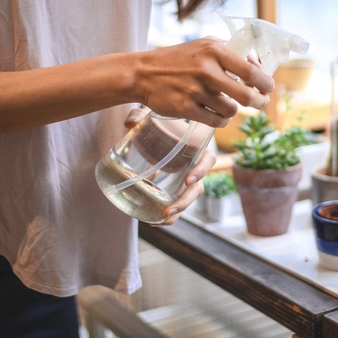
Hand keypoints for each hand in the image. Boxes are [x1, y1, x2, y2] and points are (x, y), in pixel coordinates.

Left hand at [124, 108, 215, 225]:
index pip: (208, 160)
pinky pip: (176, 205)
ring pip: (187, 200)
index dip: (201, 171)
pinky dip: (168, 217)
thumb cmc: (160, 123)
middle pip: (197, 189)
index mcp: (197, 148)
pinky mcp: (174, 189)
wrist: (156, 131)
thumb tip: (129, 122)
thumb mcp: (151, 116)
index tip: (188, 180)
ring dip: (177, 212)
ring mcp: (185, 181)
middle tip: (169, 209)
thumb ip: (140, 116)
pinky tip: (152, 222)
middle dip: (185, 201)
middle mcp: (195, 167)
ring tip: (160, 219)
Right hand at [136, 38, 274, 126]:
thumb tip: (259, 68)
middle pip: (246, 96)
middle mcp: (206, 70)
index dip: (265, 83)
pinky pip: (216, 121)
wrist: (142, 73)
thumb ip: (231, 53)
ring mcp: (195, 90)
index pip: (251, 71)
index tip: (268, 88)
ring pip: (231, 111)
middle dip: (258, 102)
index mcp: (215, 50)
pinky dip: (220, 120)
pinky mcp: (185, 108)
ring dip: (232, 111)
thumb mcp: (204, 45)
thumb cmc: (178, 59)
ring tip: (225, 105)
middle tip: (259, 103)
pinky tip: (216, 114)